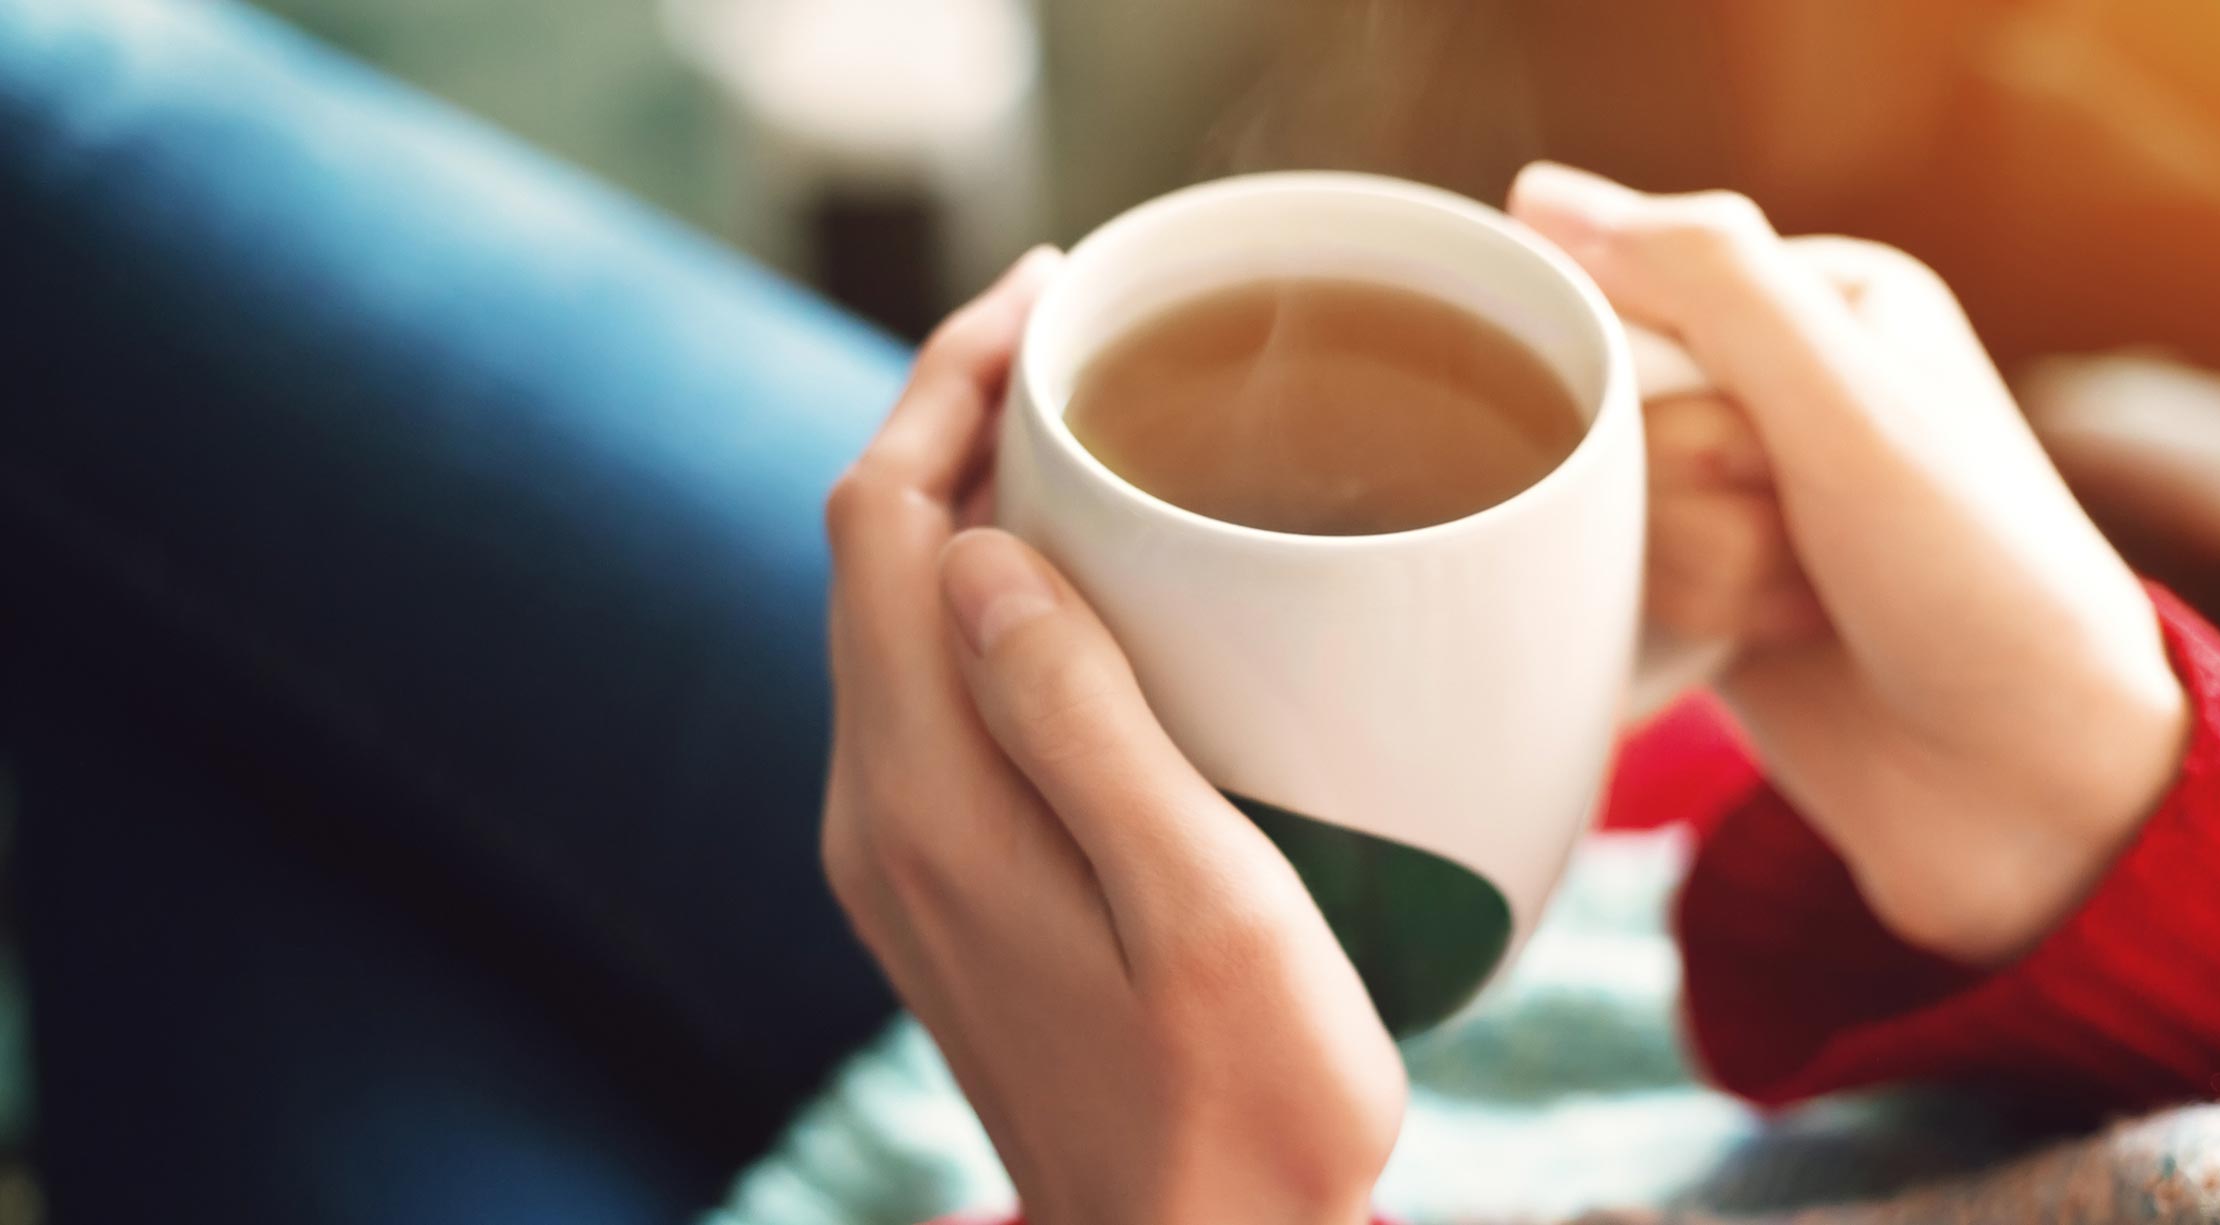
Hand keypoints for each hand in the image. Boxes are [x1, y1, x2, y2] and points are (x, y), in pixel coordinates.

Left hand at [820, 250, 1404, 1224]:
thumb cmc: (1246, 1113)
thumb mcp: (1211, 917)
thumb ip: (1089, 731)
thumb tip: (988, 551)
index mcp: (933, 801)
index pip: (885, 524)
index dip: (946, 383)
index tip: (1051, 295)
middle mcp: (882, 814)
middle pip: (874, 551)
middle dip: (955, 411)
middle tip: (1084, 330)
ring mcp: (898, 852)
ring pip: (896, 613)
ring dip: (971, 494)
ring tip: (1089, 417)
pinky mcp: (938, 882)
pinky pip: (934, 684)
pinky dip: (992, 589)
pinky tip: (1088, 576)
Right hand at [1510, 164, 2190, 965]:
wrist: (2025, 787)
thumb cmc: (1977, 583)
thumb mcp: (1851, 406)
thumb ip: (1708, 283)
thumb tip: (1540, 199)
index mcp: (1820, 303)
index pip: (1628, 296)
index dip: (1660, 389)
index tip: (1758, 447)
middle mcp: (1777, 385)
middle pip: (1614, 412)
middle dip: (1692, 496)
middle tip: (1806, 536)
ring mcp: (1738, 493)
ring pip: (1607, 504)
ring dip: (1700, 570)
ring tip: (1808, 603)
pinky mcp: (1706, 586)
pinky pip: (1612, 579)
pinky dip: (1679, 617)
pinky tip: (1766, 642)